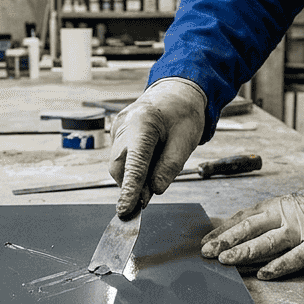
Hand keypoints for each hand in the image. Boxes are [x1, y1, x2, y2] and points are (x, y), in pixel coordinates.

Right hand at [108, 77, 206, 216]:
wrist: (175, 93)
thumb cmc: (183, 114)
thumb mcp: (187, 140)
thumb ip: (170, 166)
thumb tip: (154, 190)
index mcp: (143, 122)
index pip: (134, 162)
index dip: (130, 189)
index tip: (125, 210)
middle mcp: (124, 125)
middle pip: (119, 167)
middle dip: (132, 186)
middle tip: (148, 198)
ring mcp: (116, 129)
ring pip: (118, 165)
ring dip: (135, 177)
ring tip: (156, 166)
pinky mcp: (116, 134)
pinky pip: (121, 159)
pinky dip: (134, 168)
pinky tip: (150, 159)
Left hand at [201, 188, 303, 279]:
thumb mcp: (296, 207)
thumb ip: (273, 218)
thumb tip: (244, 232)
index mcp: (280, 205)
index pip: (246, 216)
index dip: (224, 229)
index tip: (206, 240)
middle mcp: (288, 216)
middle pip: (251, 227)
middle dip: (226, 239)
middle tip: (207, 252)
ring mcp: (303, 232)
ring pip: (268, 242)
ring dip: (244, 251)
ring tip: (226, 260)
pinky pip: (295, 258)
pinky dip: (278, 265)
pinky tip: (263, 273)